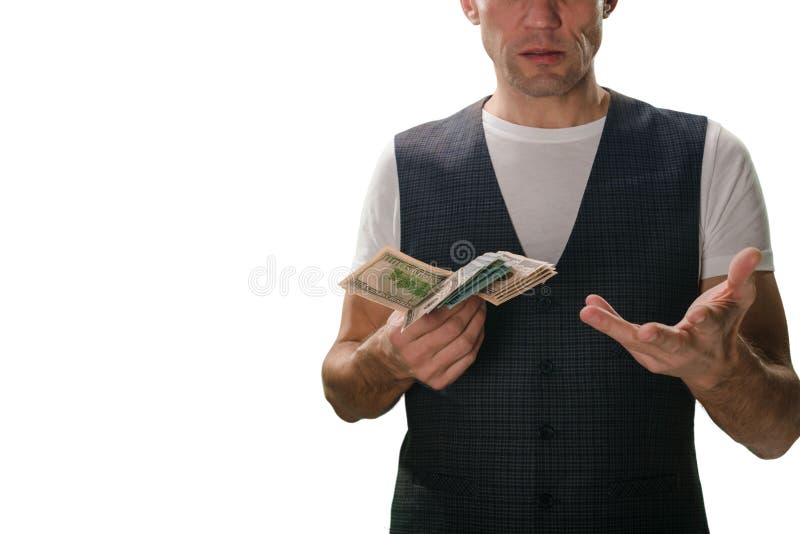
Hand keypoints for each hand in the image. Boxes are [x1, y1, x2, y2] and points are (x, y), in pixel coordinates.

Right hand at [382, 296, 486, 389]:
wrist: (391, 362)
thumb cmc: (401, 331)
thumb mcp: (401, 314)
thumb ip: (421, 302)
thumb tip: (452, 284)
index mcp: (400, 336)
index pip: (434, 317)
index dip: (454, 303)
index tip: (465, 290)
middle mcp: (414, 355)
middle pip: (453, 330)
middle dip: (470, 311)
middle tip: (477, 298)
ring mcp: (428, 371)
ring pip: (464, 344)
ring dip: (477, 324)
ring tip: (481, 310)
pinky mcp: (440, 382)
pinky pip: (468, 359)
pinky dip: (477, 340)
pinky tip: (478, 327)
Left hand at [579, 247, 761, 391]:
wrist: (713, 366)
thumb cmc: (724, 325)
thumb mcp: (737, 300)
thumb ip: (742, 276)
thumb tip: (752, 251)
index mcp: (712, 335)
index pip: (710, 325)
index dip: (705, 319)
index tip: (699, 314)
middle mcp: (687, 350)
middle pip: (669, 343)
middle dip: (656, 338)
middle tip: (643, 333)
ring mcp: (662, 356)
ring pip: (634, 342)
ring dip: (610, 326)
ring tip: (588, 311)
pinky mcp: (643, 355)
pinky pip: (621, 336)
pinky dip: (606, 320)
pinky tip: (589, 305)